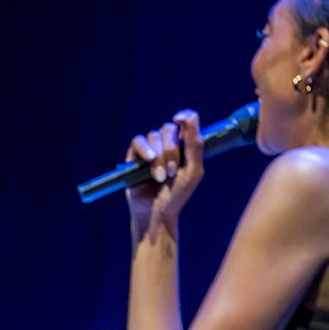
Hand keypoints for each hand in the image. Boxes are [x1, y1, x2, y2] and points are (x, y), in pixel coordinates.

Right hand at [126, 110, 203, 238]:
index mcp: (184, 146)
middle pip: (168, 129)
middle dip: (171, 149)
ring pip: (153, 136)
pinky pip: (138, 141)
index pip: (185, 122)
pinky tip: (148, 160)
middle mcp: (166, 145)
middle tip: (172, 172)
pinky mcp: (133, 156)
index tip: (181, 119)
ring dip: (159, 157)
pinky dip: (144, 149)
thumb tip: (190, 117)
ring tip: (160, 177)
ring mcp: (150, 150)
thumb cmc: (178, 195)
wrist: (156, 213)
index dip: (184, 117)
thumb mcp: (194, 170)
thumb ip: (195, 144)